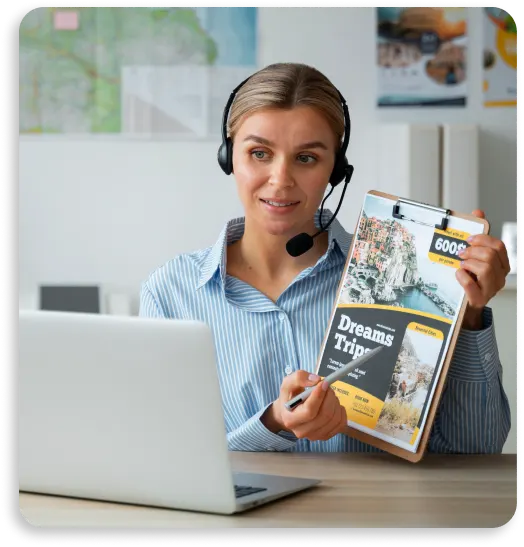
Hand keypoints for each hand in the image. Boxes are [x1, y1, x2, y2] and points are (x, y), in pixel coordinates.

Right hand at [262, 371, 346, 441]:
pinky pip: (341, 424)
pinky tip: (333, 404)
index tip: (324, 382)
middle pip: (324, 415)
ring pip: (334, 418)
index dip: (319, 395)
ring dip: (335, 402)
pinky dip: (341, 411)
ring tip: (328, 394)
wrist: (291, 412)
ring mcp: (315, 436)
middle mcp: (302, 431)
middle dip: (329, 396)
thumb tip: (316, 380)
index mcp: (290, 419)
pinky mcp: (326, 436)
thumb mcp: (288, 384)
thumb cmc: (290, 397)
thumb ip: (299, 378)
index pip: (309, 411)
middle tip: (327, 386)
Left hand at [456, 210, 510, 329]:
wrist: (466, 303)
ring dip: (469, 263)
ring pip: (485, 269)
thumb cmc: (471, 277)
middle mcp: (500, 276)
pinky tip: (458, 274)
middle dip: (472, 251)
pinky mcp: (479, 299)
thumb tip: (478, 212)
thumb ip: (478, 236)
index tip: (468, 239)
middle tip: (460, 253)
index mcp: (501, 263)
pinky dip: (462, 277)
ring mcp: (491, 289)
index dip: (483, 239)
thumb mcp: (474, 255)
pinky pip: (472, 286)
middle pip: (491, 256)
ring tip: (461, 264)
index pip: (499, 246)